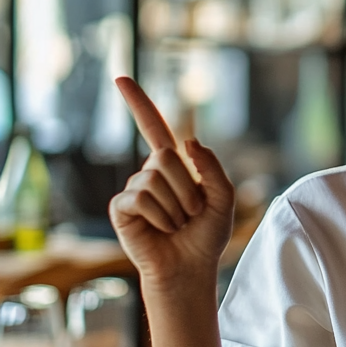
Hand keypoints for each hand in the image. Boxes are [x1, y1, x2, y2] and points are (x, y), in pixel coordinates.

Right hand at [109, 77, 234, 286]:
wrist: (191, 267)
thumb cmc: (207, 235)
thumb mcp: (224, 197)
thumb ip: (212, 167)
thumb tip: (187, 142)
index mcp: (175, 167)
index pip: (154, 128)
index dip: (138, 103)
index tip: (120, 78)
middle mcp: (150, 174)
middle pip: (166, 157)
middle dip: (188, 189)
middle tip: (192, 214)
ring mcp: (134, 190)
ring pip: (155, 179)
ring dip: (177, 207)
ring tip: (178, 224)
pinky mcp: (121, 209)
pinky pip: (142, 198)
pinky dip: (161, 216)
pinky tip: (162, 229)